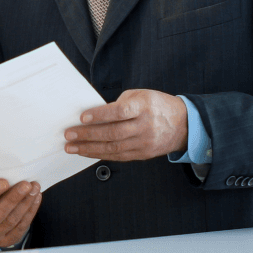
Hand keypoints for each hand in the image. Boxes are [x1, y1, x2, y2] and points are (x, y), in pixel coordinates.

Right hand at [0, 179, 39, 247]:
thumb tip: (10, 174)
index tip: (5, 182)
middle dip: (13, 198)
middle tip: (26, 185)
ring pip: (11, 221)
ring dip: (25, 204)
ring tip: (34, 189)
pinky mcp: (6, 241)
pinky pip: (20, 227)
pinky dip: (30, 212)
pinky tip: (36, 199)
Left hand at [64, 88, 187, 160]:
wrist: (184, 125)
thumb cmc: (156, 105)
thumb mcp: (140, 95)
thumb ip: (119, 104)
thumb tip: (94, 114)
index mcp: (144, 107)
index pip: (119, 112)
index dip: (100, 115)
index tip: (82, 117)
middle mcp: (145, 126)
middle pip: (113, 133)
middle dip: (88, 135)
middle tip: (69, 135)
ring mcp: (145, 143)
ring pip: (113, 148)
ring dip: (89, 148)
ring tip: (72, 147)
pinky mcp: (143, 154)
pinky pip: (118, 156)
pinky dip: (100, 155)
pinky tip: (87, 152)